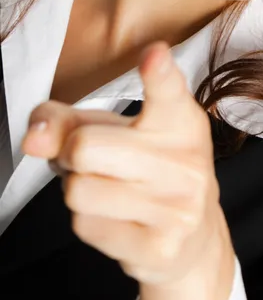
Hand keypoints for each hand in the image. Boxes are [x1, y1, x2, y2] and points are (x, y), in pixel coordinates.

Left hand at [21, 42, 235, 299]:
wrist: (193, 234)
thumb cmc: (148, 169)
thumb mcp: (117, 133)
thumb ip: (70, 122)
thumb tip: (33, 136)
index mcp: (180, 120)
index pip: (168, 91)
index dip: (159, 72)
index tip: (154, 54)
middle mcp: (187, 159)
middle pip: (84, 147)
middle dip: (71, 154)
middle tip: (96, 158)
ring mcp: (179, 205)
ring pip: (78, 190)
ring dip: (79, 189)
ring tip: (110, 188)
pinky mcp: (161, 246)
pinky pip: (86, 226)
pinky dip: (89, 220)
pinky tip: (120, 217)